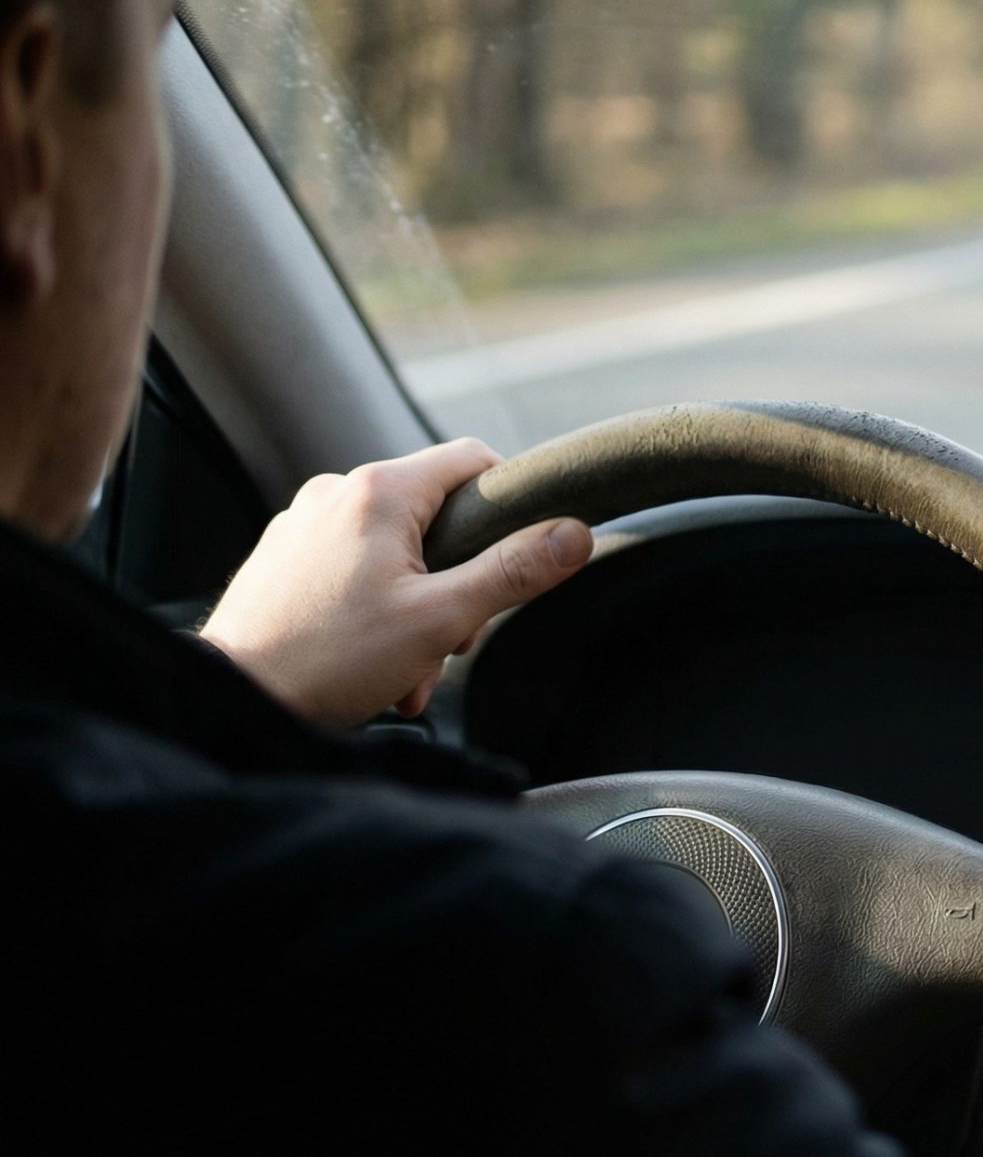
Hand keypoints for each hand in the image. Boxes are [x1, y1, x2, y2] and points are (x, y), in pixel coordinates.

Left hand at [202, 440, 591, 727]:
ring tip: (407, 664)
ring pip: (397, 549)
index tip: (521, 553)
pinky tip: (373, 658)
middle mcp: (335, 493)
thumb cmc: (331, 658)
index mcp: (378, 491)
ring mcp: (303, 523)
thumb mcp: (443, 619)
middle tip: (452, 637)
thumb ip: (515, 571)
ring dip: (420, 606)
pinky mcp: (284, 557)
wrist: (234, 696)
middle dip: (459, 580)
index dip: (511, 502)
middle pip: (437, 515)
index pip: (474, 460)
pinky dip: (377, 609)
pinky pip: (354, 568)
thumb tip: (576, 533)